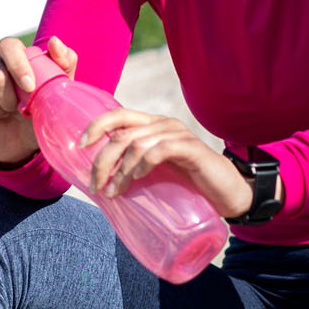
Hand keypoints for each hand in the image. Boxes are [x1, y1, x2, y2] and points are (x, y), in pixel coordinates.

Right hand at [0, 36, 79, 166]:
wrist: (23, 141)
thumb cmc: (42, 109)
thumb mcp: (59, 89)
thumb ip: (65, 62)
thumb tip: (54, 42)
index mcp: (14, 56)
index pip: (9, 46)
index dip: (17, 65)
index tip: (29, 87)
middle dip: (9, 97)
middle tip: (18, 109)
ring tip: (6, 114)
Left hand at [81, 110, 271, 218]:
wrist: (227, 193)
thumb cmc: (189, 184)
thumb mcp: (156, 172)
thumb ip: (134, 168)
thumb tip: (101, 182)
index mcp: (153, 126)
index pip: (118, 115)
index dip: (96, 126)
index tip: (80, 146)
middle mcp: (163, 124)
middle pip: (121, 132)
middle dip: (102, 159)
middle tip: (96, 185)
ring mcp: (178, 134)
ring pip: (136, 143)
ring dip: (119, 170)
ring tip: (114, 192)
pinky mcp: (191, 148)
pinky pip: (159, 149)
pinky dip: (143, 163)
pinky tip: (137, 178)